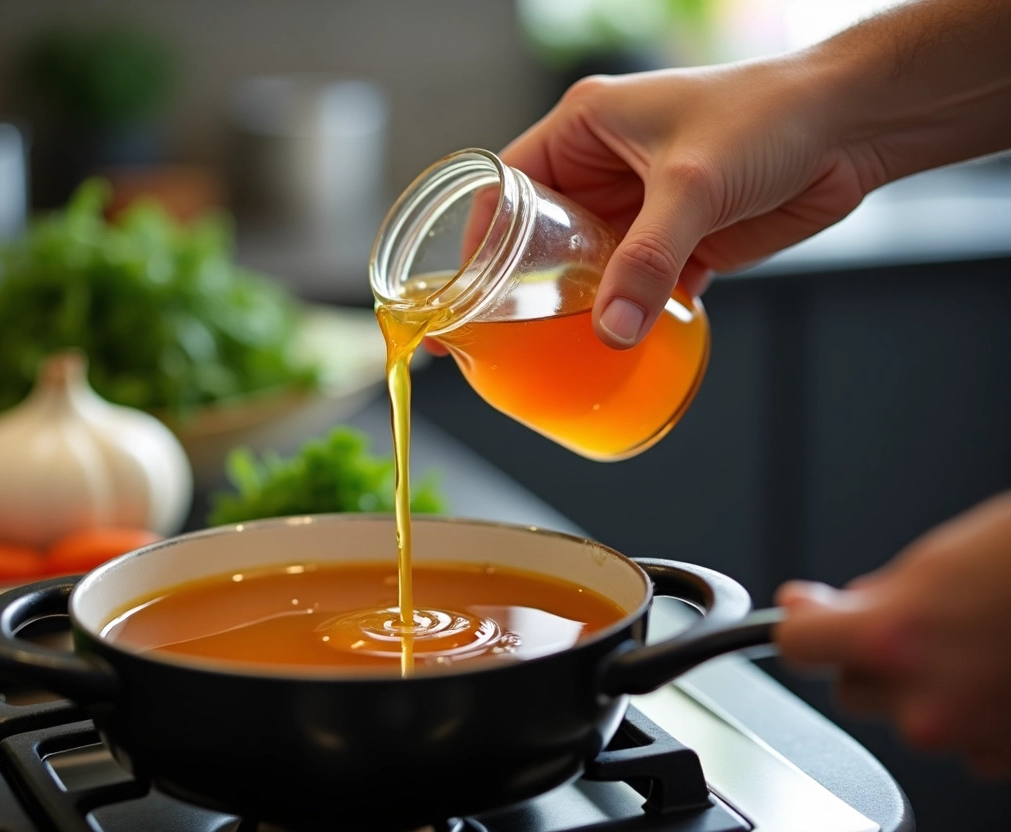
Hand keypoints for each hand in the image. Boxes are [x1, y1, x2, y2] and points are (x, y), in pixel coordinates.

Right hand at [500, 61, 875, 348]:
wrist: (851, 126)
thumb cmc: (769, 116)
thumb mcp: (692, 186)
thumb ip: (648, 260)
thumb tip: (611, 331)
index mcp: (585, 128)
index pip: (506, 189)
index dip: (477, 242)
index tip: (460, 295)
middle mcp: (603, 168)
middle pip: (539, 237)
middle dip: (521, 287)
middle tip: (495, 339)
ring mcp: (641, 208)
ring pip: (586, 268)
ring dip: (574, 308)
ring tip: (546, 354)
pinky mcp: (679, 241)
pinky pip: (635, 286)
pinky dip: (626, 316)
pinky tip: (612, 348)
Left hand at [776, 492, 1010, 778]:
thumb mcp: (931, 564)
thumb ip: (870, 599)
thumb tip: (815, 608)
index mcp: (890, 638)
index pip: (796, 645)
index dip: (802, 624)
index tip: (807, 615)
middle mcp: (923, 700)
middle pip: (852, 689)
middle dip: (868, 658)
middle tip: (917, 623)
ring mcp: (969, 736)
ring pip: (910, 717)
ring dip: (926, 687)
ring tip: (978, 641)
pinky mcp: (1007, 756)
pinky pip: (966, 741)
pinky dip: (976, 712)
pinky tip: (1003, 671)